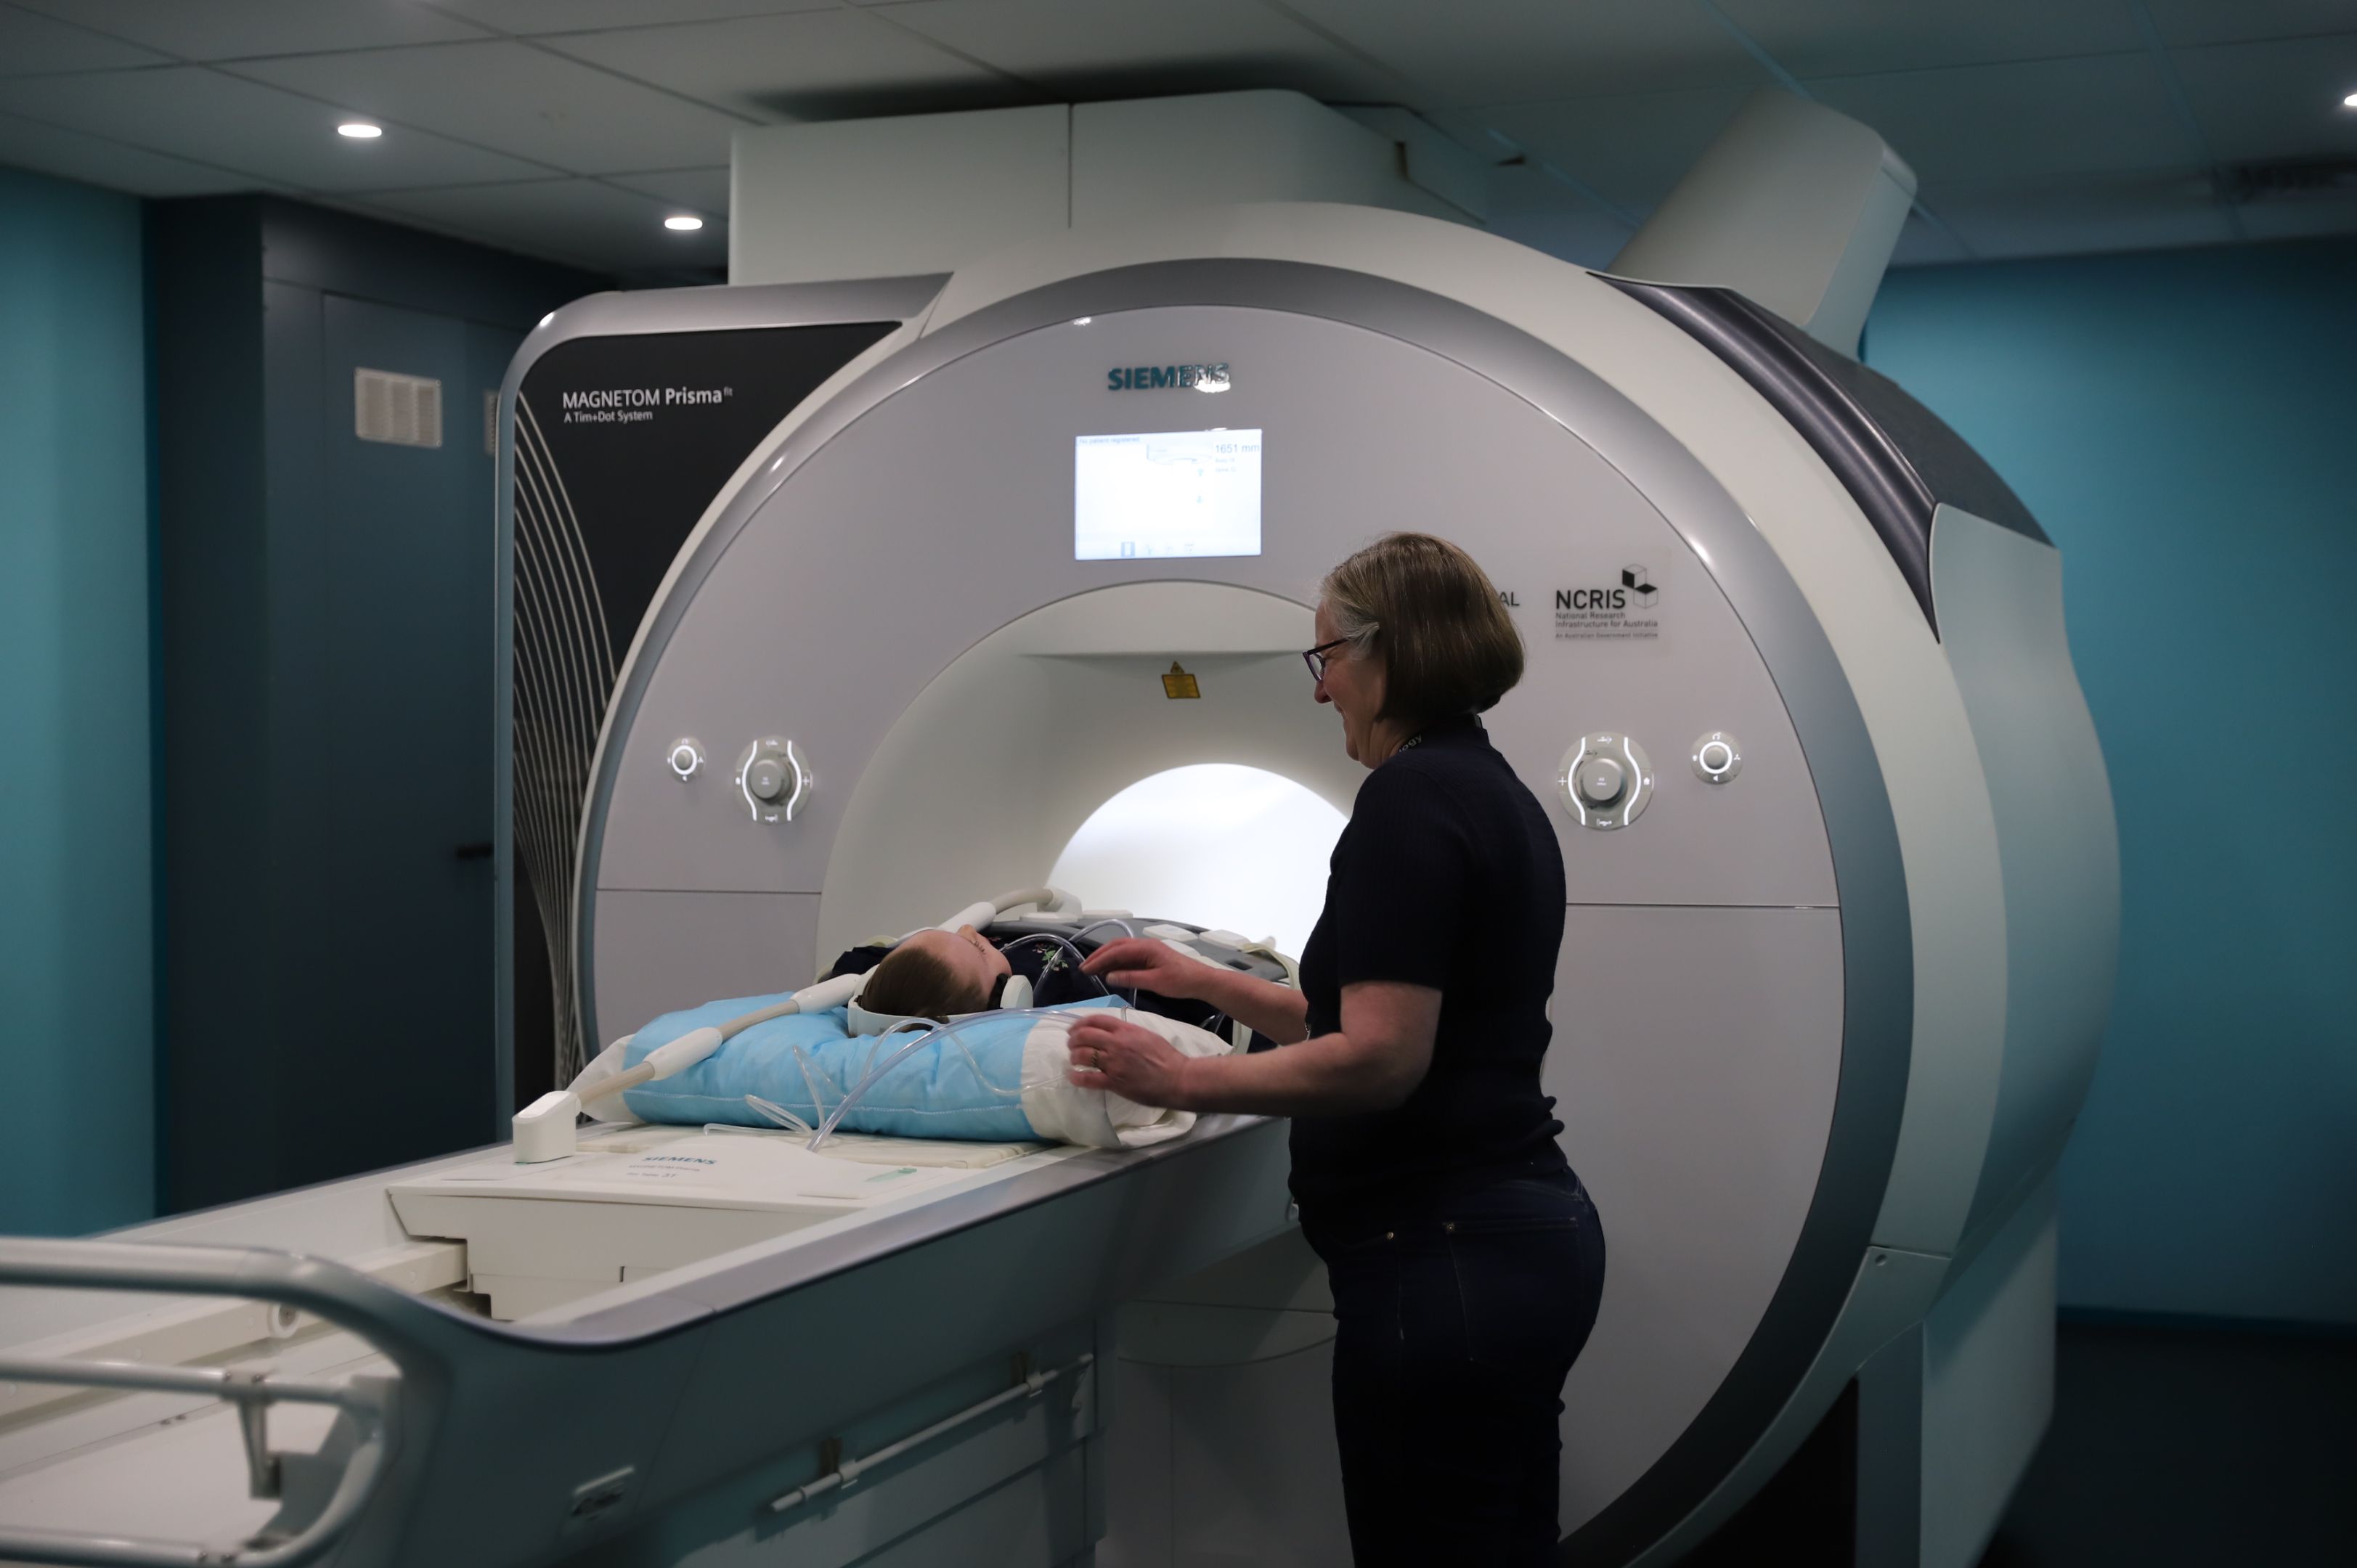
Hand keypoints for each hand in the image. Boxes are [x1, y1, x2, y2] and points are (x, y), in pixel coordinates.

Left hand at [1065, 1013, 1196, 1108]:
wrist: (1177, 1078)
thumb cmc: (1166, 1056)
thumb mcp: (1147, 1035)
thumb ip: (1128, 1032)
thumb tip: (1113, 1032)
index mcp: (1126, 1030)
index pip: (1096, 1020)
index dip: (1080, 1023)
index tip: (1074, 1028)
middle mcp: (1116, 1043)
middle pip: (1084, 1035)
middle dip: (1073, 1039)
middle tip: (1071, 1044)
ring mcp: (1114, 1063)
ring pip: (1082, 1055)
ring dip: (1073, 1056)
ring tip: (1073, 1059)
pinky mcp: (1113, 1081)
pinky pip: (1088, 1078)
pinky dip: (1077, 1077)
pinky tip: (1073, 1076)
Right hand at [1080, 937, 1209, 1000]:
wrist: (1201, 980)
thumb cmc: (1180, 981)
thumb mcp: (1155, 982)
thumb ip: (1131, 978)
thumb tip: (1109, 976)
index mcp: (1146, 947)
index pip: (1116, 951)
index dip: (1099, 960)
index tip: (1085, 969)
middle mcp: (1145, 945)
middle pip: (1116, 947)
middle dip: (1099, 956)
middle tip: (1084, 969)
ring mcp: (1147, 950)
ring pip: (1121, 951)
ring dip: (1106, 959)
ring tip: (1093, 971)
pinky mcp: (1150, 957)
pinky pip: (1128, 957)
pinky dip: (1116, 963)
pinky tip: (1110, 972)